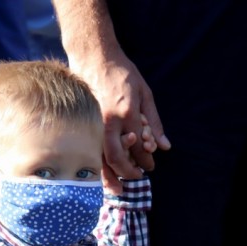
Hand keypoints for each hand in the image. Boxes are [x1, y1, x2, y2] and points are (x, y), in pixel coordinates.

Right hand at [69, 49, 169, 193]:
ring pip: (100, 158)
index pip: (140, 146)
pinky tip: (100, 176)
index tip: (151, 166)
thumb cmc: (122, 73)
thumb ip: (154, 122)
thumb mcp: (145, 94)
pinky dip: (95, 166)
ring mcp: (92, 124)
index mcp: (127, 112)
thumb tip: (164, 146)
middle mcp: (108, 121)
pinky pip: (88, 151)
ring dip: (110, 177)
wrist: (93, 56)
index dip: (146, 160)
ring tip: (118, 188)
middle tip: (137, 177)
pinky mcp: (82, 124)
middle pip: (118, 158)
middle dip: (129, 172)